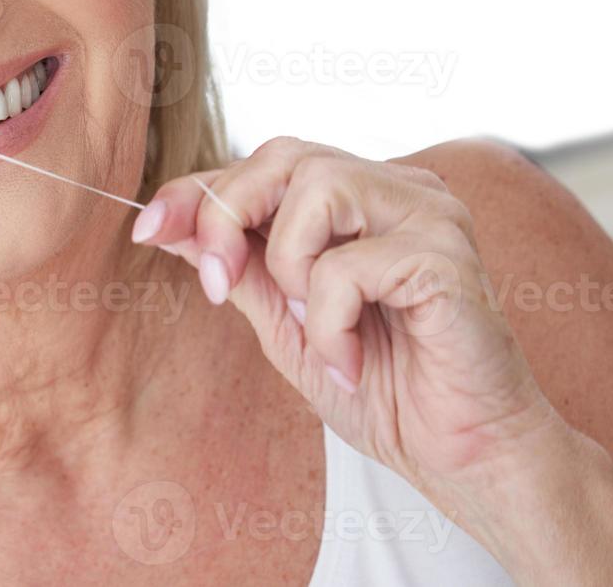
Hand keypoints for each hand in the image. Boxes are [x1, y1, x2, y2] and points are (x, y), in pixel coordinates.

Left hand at [132, 137, 564, 504]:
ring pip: (318, 188)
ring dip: (292, 269)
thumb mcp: (286, 324)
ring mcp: (430, 215)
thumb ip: (240, 268)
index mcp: (362, 200)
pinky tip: (354, 361)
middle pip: (284, 153)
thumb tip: (170, 225)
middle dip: (228, 215)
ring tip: (317, 328)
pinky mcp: (447, 256)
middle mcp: (399, 191)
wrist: (464, 458)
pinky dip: (331, 321)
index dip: (198, 190)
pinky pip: (349, 264)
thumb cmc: (385, 390)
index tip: (148, 229)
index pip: (264, 164)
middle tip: (218, 285)